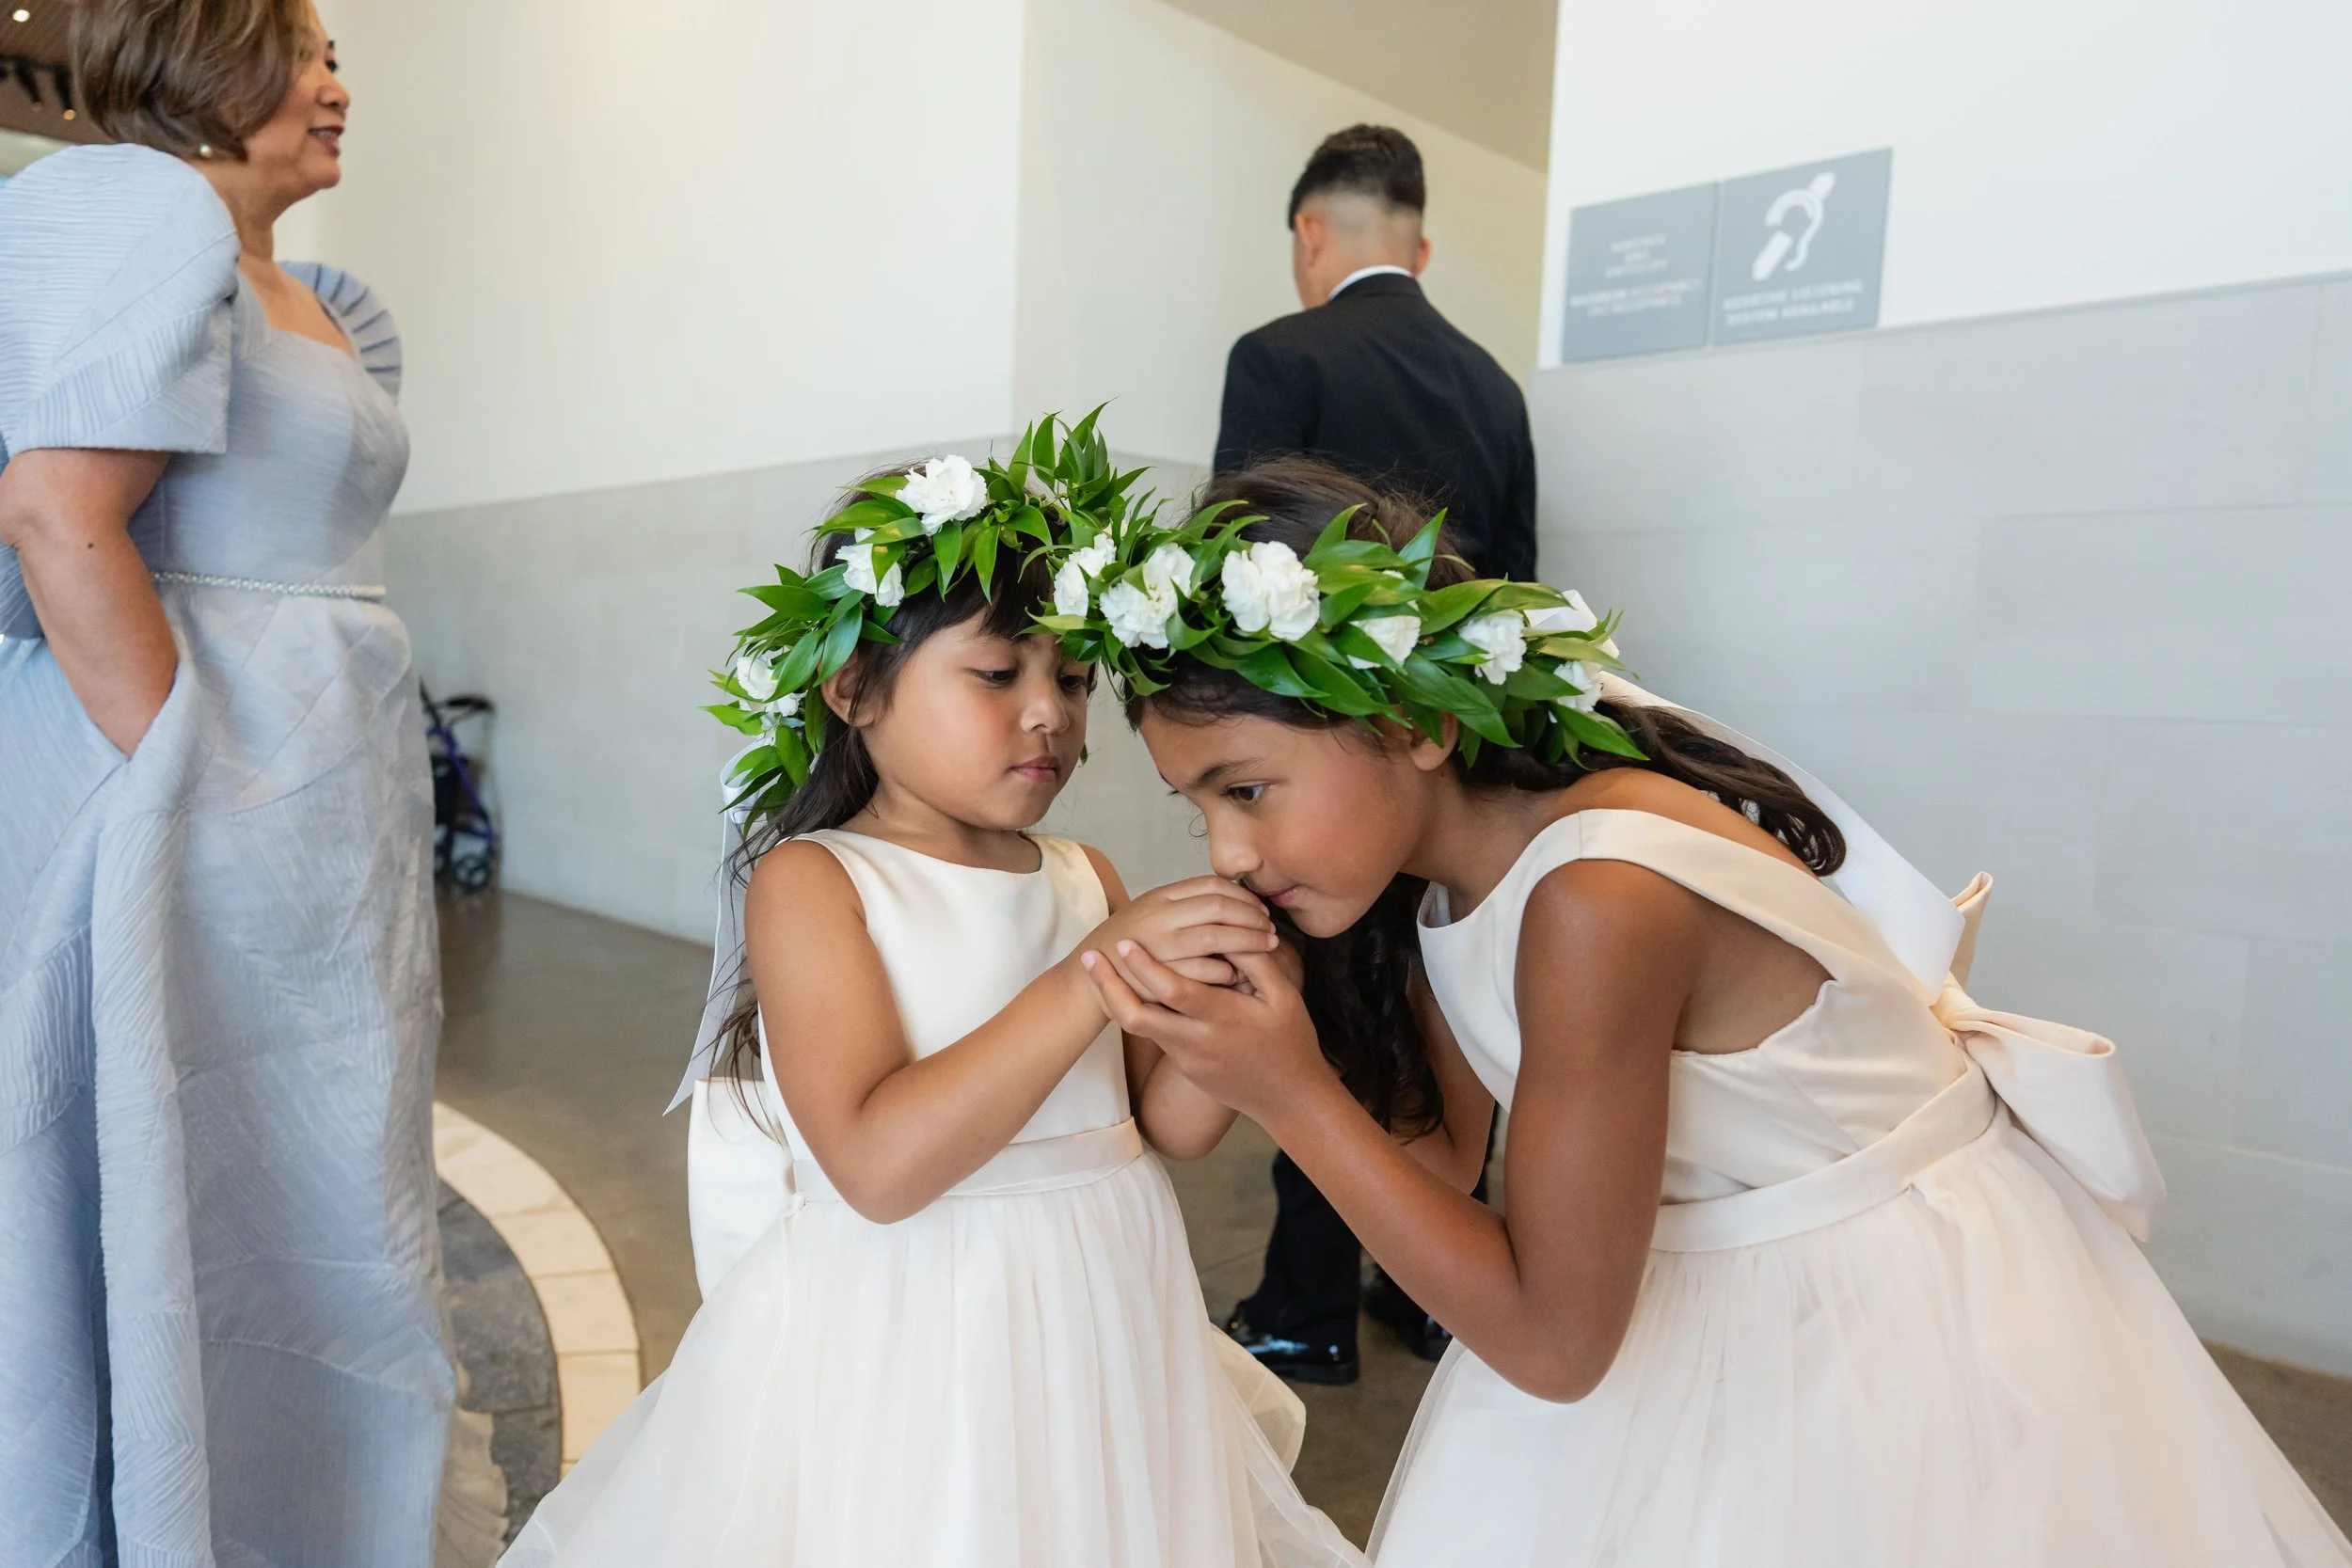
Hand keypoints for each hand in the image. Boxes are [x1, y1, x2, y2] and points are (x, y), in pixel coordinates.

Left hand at [1079, 943, 1330, 1120]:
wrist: (1288, 1098)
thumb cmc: (1290, 1041)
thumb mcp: (1284, 998)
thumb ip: (1257, 962)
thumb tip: (1232, 929)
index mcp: (1221, 1018)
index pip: (1173, 990)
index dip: (1145, 966)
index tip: (1125, 942)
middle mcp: (1196, 1041)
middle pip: (1135, 1017)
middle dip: (1107, 987)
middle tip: (1088, 958)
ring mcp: (1186, 1057)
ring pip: (1139, 1028)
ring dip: (1117, 998)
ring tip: (1100, 970)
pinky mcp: (1183, 1066)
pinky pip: (1156, 1034)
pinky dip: (1141, 1010)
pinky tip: (1134, 988)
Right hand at [1083, 876, 1277, 993]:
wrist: (1092, 974)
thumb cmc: (1132, 942)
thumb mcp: (1154, 911)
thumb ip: (1186, 902)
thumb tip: (1235, 898)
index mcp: (1161, 896)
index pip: (1212, 885)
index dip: (1243, 896)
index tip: (1260, 909)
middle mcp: (1161, 917)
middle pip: (1219, 908)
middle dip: (1252, 918)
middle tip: (1271, 929)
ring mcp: (1161, 947)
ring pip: (1217, 937)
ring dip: (1248, 942)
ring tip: (1267, 947)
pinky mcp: (1163, 976)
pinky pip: (1206, 970)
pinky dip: (1229, 970)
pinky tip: (1241, 973)